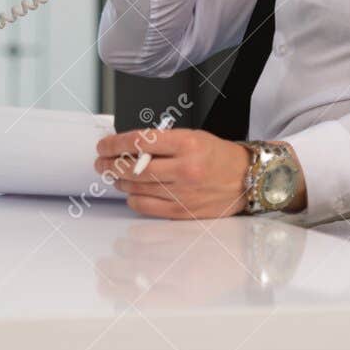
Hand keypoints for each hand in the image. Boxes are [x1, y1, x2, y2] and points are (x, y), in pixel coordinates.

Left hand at [93, 127, 249, 219]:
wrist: (248, 179)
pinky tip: (132, 191)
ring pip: (137, 188)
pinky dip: (134, 198)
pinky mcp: (183, 212)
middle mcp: (185, 169)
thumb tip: (127, 148)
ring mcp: (184, 193)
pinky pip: (146, 206)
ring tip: (115, 176)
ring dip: (120, 181)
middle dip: (110, 164)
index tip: (103, 145)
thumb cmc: (219, 157)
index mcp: (188, 144)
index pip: (140, 141)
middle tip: (101, 162)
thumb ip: (161, 142)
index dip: (115, 143)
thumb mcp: (193, 137)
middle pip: (134, 168)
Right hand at [96, 220, 252, 305]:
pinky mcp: (186, 229)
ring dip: (123, 251)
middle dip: (112, 271)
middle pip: (135, 273)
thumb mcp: (199, 295)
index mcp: (186, 297)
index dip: (117, 293)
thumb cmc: (225, 276)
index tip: (104, 289)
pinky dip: (138, 234)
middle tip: (102, 267)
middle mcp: (182, 274)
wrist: (254, 251)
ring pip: (140, 250)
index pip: (140, 298)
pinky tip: (132, 236)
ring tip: (116, 251)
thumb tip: (135, 294)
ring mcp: (183, 249)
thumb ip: (168, 295)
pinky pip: (153, 231)